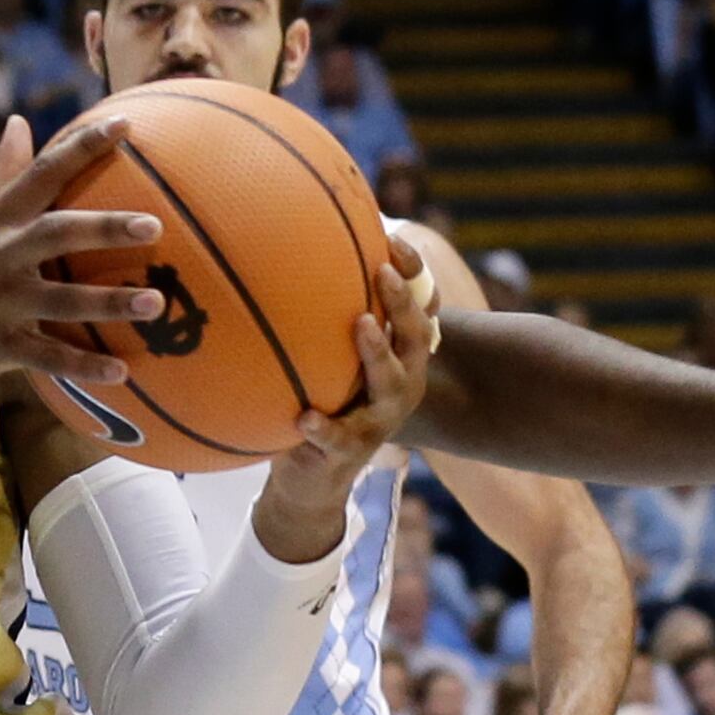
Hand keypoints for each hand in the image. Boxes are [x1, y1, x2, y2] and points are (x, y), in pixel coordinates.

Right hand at [0, 113, 170, 394]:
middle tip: (154, 226)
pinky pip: (46, 358)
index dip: (82, 147)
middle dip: (105, 228)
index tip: (125, 125)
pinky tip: (123, 372)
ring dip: (108, 302)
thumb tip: (21, 122)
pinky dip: (82, 366)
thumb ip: (0, 174)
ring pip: (60, 300)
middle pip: (56, 232)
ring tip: (156, 303)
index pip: (41, 174)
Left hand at [252, 233, 433, 556]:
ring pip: (390, 383)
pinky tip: (304, 416)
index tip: (392, 240)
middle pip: (416, 337)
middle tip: (382, 272)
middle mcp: (401, 383)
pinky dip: (323, 427)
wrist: (312, 474)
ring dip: (378, 352)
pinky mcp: (351, 452)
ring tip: (362, 324)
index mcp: (400, 357)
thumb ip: (325, 314)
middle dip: (403, 303)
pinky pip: (339, 439)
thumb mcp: (330, 357)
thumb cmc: (324, 399)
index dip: (414, 274)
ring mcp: (380, 419)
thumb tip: (293, 246)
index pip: (421, 308)